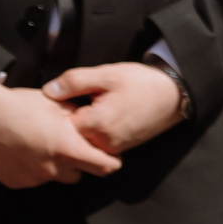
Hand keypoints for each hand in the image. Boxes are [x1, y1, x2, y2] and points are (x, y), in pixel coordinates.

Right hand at [0, 82, 123, 188]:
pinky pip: (33, 179)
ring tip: (41, 145)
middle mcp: (52, 169)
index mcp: (68, 149)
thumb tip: (94, 122)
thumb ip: (81, 119)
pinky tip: (24, 152)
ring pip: (55, 177)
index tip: (109, 156)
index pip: (105, 167)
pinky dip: (32, 169)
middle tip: (67, 146)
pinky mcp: (15, 182)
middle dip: (78, 163)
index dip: (111, 162)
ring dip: (54, 166)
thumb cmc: (20, 107)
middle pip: (79, 174)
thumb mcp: (59, 105)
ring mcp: (33, 178)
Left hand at [48, 62, 188, 154]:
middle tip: (83, 100)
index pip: (59, 123)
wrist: (175, 95)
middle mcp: (103, 142)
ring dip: (84, 126)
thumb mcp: (106, 74)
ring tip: (96, 106)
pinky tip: (105, 114)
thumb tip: (47, 91)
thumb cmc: (142, 83)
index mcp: (96, 124)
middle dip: (70, 119)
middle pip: (70, 135)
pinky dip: (96, 131)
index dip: (58, 109)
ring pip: (84, 140)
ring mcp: (113, 148)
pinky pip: (97, 143)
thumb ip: (74, 81)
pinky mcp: (121, 149)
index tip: (66, 98)